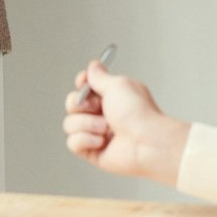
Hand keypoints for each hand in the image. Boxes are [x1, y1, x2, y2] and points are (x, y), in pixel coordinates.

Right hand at [63, 61, 189, 185]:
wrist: (147, 141)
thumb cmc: (138, 113)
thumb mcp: (117, 85)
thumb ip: (99, 76)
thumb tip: (93, 65)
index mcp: (110, 97)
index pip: (83, 87)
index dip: (81, 83)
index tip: (84, 82)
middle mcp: (102, 114)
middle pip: (72, 104)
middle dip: (81, 105)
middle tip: (99, 108)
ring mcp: (95, 133)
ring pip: (69, 124)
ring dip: (88, 124)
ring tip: (107, 129)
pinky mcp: (92, 151)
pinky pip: (73, 143)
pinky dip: (86, 140)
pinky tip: (102, 142)